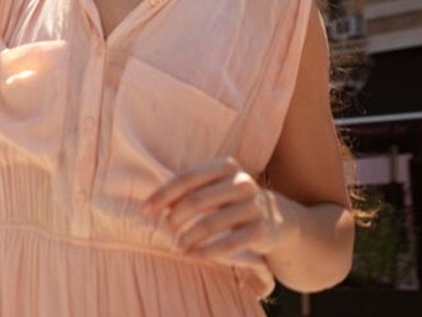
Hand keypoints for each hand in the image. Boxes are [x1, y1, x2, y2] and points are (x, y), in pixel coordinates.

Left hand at [143, 157, 288, 260]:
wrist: (275, 218)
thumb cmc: (231, 200)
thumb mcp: (213, 187)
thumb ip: (186, 191)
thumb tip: (151, 205)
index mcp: (226, 166)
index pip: (186, 179)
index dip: (162, 195)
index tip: (145, 211)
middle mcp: (242, 182)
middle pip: (195, 201)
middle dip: (174, 219)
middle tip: (167, 231)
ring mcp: (254, 206)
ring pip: (209, 224)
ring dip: (187, 239)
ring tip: (178, 246)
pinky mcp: (261, 230)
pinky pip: (228, 244)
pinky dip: (205, 252)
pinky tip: (192, 256)